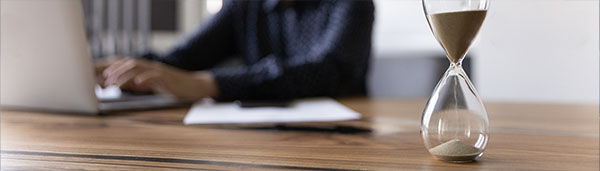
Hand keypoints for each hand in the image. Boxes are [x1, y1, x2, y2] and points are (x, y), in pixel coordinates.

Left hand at [95, 58, 217, 100]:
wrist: (194, 86)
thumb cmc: (174, 86)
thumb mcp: (154, 84)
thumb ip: (140, 83)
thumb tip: (125, 84)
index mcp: (148, 68)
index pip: (127, 64)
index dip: (114, 68)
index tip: (102, 75)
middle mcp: (152, 66)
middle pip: (130, 64)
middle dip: (116, 71)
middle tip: (105, 80)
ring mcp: (160, 71)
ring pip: (139, 68)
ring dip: (125, 75)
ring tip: (116, 84)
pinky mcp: (167, 77)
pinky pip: (154, 75)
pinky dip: (144, 78)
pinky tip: (137, 83)